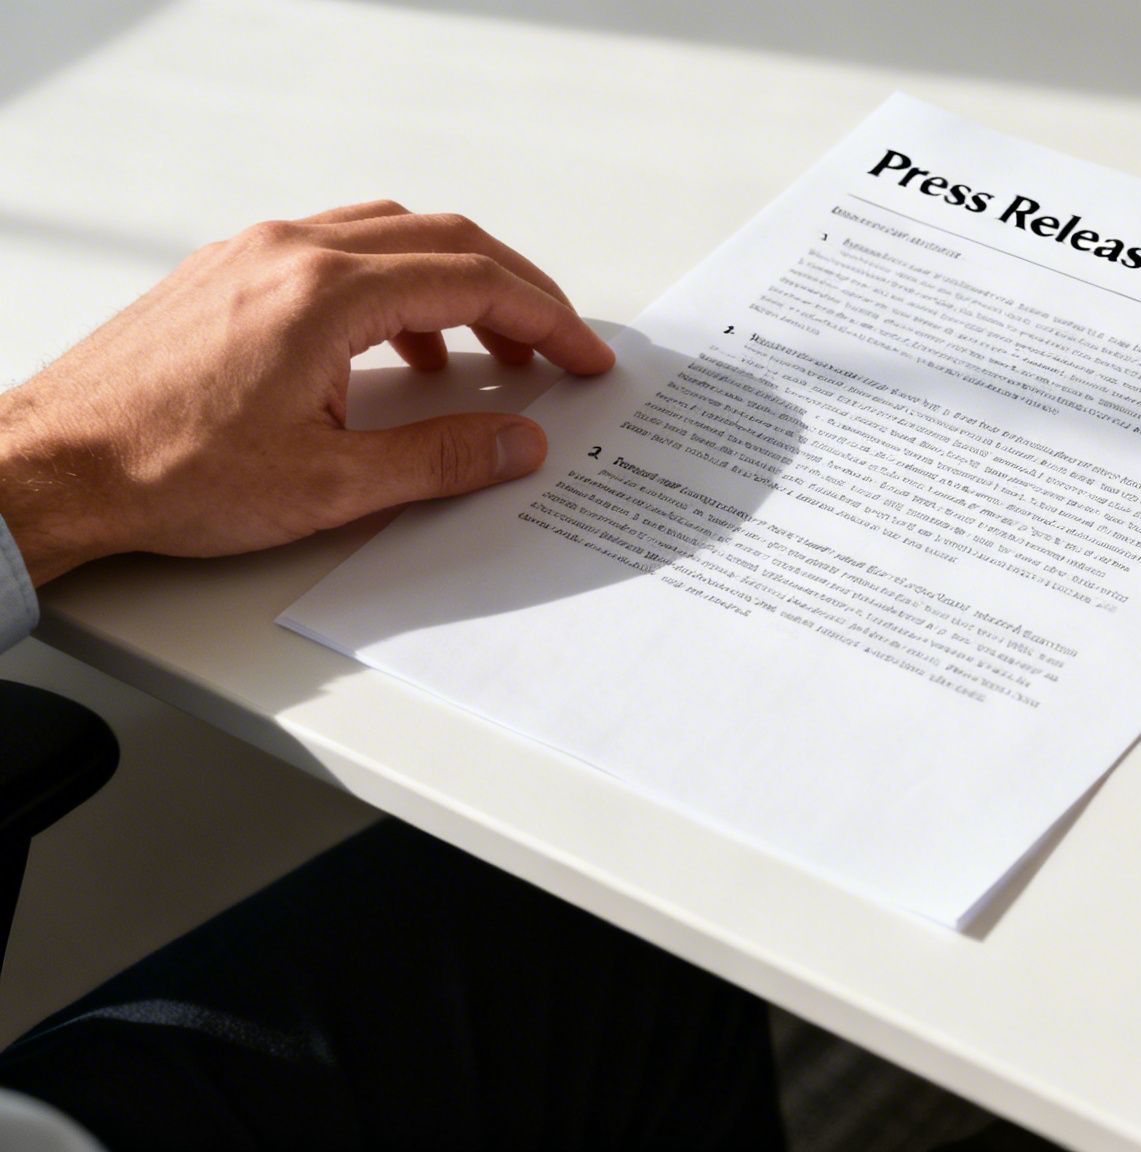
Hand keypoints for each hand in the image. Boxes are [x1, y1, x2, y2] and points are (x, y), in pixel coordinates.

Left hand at [0, 201, 614, 585]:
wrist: (53, 467)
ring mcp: (253, 253)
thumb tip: (519, 442)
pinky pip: (339, 250)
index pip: (473, 280)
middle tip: (559, 347)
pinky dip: (397, 285)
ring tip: (489, 351)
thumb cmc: (165, 472)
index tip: (584, 357)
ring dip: (457, 282)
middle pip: (444, 239)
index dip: (547, 319)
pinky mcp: (227, 272)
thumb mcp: (330, 485)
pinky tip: (399, 347)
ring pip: (392, 236)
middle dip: (518, 292)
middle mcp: (291, 251)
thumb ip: (442, 459)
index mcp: (324, 293)